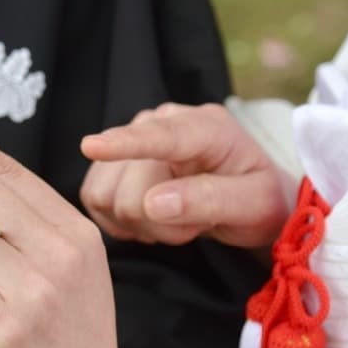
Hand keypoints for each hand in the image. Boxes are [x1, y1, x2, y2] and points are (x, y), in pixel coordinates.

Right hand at [80, 102, 288, 247]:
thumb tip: (155, 203)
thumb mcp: (252, 205)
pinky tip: (150, 220)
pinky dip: (120, 221)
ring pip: (106, 195)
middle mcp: (164, 121)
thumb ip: (208, 200)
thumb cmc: (257, 200)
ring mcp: (135, 138)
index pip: (160, 136)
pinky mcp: (115, 161)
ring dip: (140, 223)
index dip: (125, 144)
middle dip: (157, 221)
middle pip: (128, 187)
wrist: (247, 200)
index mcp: (206, 127)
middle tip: (192, 227)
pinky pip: (95, 199)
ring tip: (175, 221)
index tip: (91, 147)